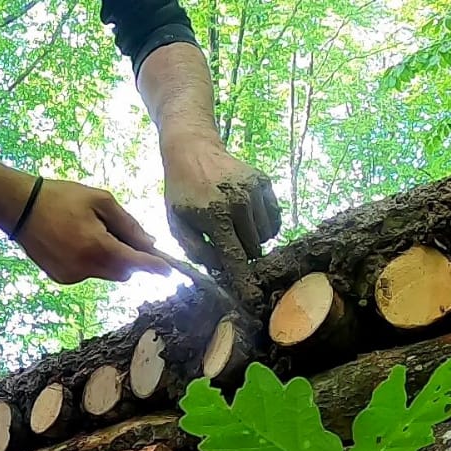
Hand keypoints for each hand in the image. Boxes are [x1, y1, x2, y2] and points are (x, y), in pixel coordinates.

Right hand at [0, 160, 170, 284]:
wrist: (19, 208)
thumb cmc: (62, 197)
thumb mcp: (100, 200)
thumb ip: (127, 223)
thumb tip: (149, 243)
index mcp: (98, 246)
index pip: (136, 263)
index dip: (155, 267)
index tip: (170, 271)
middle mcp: (87, 267)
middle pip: (123, 272)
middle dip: (129, 259)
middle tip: (121, 235)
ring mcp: (73, 276)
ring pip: (105, 274)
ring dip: (110, 260)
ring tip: (92, 234)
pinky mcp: (62, 279)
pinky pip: (88, 274)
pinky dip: (91, 262)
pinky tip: (75, 242)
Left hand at [161, 136, 280, 269]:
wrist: (193, 150)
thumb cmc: (181, 191)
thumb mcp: (176, 223)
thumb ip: (195, 250)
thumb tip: (218, 268)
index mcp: (215, 217)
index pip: (235, 257)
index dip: (244, 281)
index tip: (253, 299)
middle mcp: (239, 204)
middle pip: (253, 250)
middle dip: (242, 253)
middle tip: (227, 241)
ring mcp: (255, 192)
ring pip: (266, 236)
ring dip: (252, 238)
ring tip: (234, 225)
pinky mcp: (265, 183)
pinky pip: (274, 218)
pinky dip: (264, 225)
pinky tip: (247, 217)